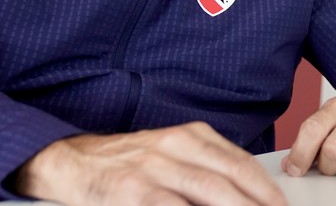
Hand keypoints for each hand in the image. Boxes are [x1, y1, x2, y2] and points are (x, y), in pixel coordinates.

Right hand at [14, 121, 286, 205]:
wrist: (69, 161)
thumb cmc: (126, 163)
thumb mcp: (170, 154)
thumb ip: (205, 169)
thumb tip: (246, 196)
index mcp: (189, 136)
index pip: (241, 164)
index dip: (266, 191)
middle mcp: (174, 147)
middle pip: (231, 180)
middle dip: (259, 205)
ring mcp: (153, 169)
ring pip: (208, 194)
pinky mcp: (131, 192)